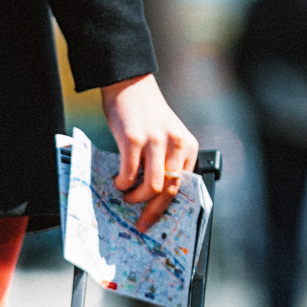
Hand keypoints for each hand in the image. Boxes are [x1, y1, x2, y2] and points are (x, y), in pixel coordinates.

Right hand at [100, 74, 198, 232]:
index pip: (184, 186)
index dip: (169, 208)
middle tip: (140, 223)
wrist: (129, 84)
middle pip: (170, 190)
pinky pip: (130, 173)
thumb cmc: (144, 114)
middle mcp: (175, 144)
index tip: (156, 220)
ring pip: (153, 186)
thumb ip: (166, 160)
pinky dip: (123, 183)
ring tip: (126, 196)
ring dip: (136, 198)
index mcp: (187, 146)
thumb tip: (153, 196)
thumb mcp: (165, 136)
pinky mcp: (134, 139)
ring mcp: (156, 141)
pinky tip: (118, 181)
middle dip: (153, 211)